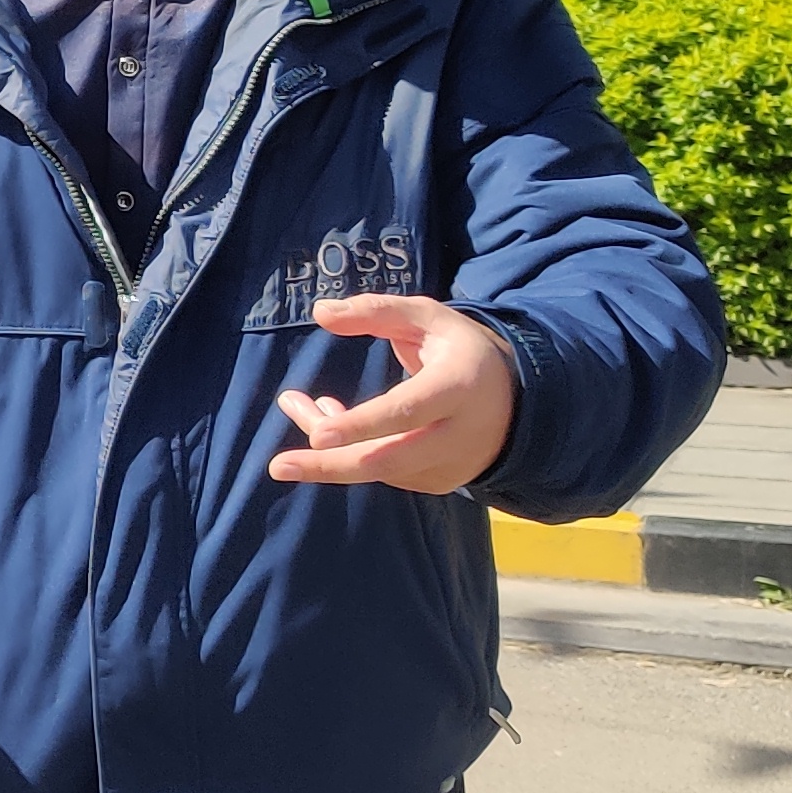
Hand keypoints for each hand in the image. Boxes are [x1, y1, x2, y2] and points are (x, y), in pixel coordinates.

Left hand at [268, 294, 518, 495]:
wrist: (515, 397)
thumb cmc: (458, 350)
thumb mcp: (427, 318)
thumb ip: (376, 311)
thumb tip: (320, 313)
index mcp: (459, 385)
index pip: (408, 411)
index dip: (363, 424)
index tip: (318, 435)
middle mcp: (459, 434)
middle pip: (389, 460)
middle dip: (331, 466)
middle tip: (277, 466)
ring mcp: (451, 464)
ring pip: (380, 468)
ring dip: (331, 448)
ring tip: (296, 404)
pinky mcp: (440, 481)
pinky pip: (385, 473)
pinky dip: (351, 452)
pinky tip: (327, 422)